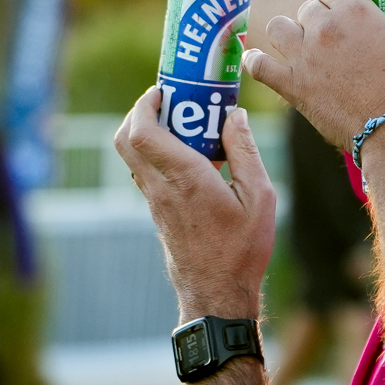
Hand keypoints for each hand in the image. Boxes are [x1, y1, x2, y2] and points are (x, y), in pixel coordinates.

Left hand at [113, 88, 276, 319]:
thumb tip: (235, 116)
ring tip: (185, 125)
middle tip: (169, 101)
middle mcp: (161, 188)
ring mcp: (155, 203)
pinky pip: (147, 173)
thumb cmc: (242, 249)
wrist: (217, 294)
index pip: (142, 132)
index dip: (144, 104)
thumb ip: (246, 151)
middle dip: (139, 112)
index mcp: (185, 179)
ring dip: (150, 133)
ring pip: (134, 157)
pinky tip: (191, 157)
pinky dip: (159, 155)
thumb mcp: (259, 197)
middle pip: (125, 140)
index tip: (163, 90)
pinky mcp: (158, 213)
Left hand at [242, 0, 384, 148]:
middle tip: (327, 36)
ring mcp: (304, 56)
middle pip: (306, 8)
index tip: (341, 11)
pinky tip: (257, 60)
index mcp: (355, 9)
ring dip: (286, 33)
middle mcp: (324, 27)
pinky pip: (259, 65)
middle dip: (314, 17)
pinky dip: (255, 61)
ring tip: (297, 46)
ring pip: (279, 29)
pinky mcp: (292, 85)